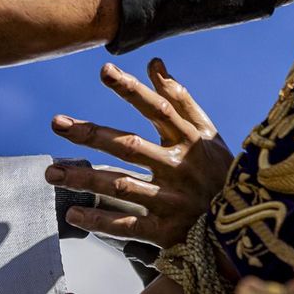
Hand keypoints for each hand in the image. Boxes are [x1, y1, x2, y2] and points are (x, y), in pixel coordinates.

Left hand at [48, 59, 233, 247]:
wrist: (241, 223)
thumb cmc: (217, 171)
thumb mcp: (206, 133)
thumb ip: (180, 99)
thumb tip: (154, 63)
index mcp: (190, 140)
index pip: (158, 109)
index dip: (132, 90)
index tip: (105, 71)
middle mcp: (179, 167)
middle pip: (129, 146)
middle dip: (92, 134)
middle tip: (57, 123)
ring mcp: (171, 199)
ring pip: (121, 186)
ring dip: (84, 178)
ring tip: (52, 172)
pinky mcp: (166, 230)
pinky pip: (127, 225)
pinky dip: (99, 221)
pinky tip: (73, 213)